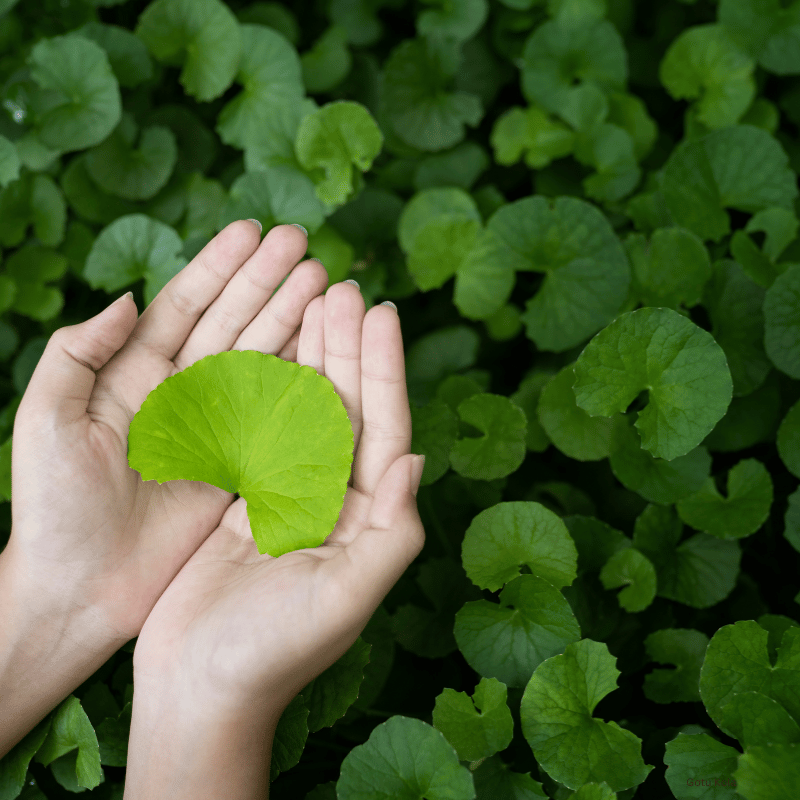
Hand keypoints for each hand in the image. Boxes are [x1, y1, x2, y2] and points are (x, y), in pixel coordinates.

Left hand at [7, 221, 328, 643]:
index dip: (219, 267)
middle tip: (303, 243)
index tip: (253, 230)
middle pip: (231, 322)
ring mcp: (213, 426)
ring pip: (259, 359)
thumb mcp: (46, 420)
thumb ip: (78, 354)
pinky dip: (300, 379)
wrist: (80, 588)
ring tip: (322, 282)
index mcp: (134, 374)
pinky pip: (274, 413)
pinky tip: (325, 348)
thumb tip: (129, 300)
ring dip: (290, 320)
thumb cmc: (53, 507)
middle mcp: (180, 392)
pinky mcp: (237, 463)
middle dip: (266, 281)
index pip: (185, 306)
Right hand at [129, 280, 424, 714]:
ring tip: (312, 300)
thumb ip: (392, 532)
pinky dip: (265, 388)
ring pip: (305, 410)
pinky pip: (260, 430)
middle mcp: (334, 501)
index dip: (384, 369)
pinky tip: (267, 348)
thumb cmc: (273, 652)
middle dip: (348, 347)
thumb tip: (417, 461)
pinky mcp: (245, 500)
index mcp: (367, 519)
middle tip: (345, 287)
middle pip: (347, 408)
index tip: (382, 311)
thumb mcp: (345, 597)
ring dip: (311, 357)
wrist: (199, 687)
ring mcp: (289, 496)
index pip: (384, 428)